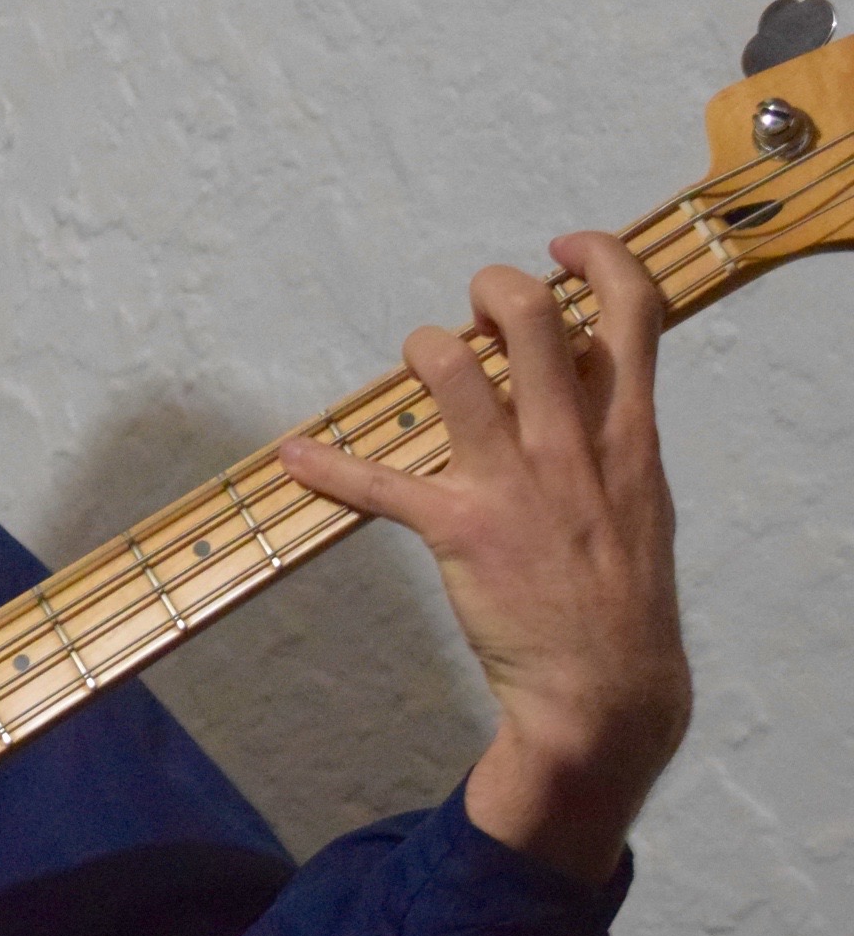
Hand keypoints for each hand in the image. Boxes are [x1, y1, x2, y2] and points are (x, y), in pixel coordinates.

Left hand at [280, 232, 687, 882]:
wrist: (610, 687)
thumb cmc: (620, 588)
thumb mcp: (642, 496)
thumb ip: (610, 427)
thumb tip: (578, 361)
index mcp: (628, 434)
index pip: (633, 314)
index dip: (598, 260)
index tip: (562, 247)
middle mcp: (573, 445)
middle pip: (531, 318)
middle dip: (492, 290)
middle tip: (474, 314)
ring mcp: (515, 485)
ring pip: (449, 368)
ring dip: (423, 349)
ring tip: (422, 366)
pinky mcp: (461, 530)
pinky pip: (378, 484)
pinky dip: (327, 466)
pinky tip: (294, 456)